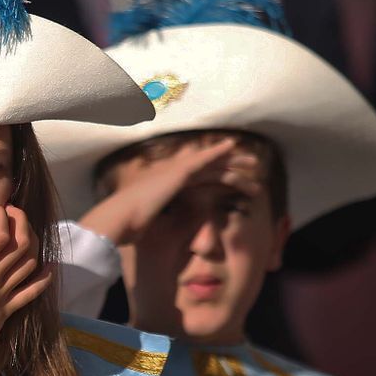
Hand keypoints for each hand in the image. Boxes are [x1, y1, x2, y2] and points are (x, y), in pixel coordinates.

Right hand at [0, 200, 51, 372]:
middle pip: (21, 242)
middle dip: (20, 219)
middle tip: (9, 209)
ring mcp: (4, 295)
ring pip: (30, 261)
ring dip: (32, 240)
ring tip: (22, 229)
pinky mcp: (8, 309)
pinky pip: (33, 290)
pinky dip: (44, 275)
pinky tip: (48, 266)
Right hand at [79, 137, 245, 245]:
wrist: (119, 219)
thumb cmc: (131, 225)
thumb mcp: (153, 223)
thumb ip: (165, 220)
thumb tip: (174, 228)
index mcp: (166, 183)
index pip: (199, 175)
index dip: (218, 174)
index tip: (233, 177)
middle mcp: (171, 172)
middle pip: (209, 165)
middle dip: (231, 165)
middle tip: (253, 167)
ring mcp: (174, 170)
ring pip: (211, 162)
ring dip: (234, 161)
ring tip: (255, 164)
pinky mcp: (178, 172)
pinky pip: (203, 159)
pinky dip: (218, 151)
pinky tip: (233, 147)